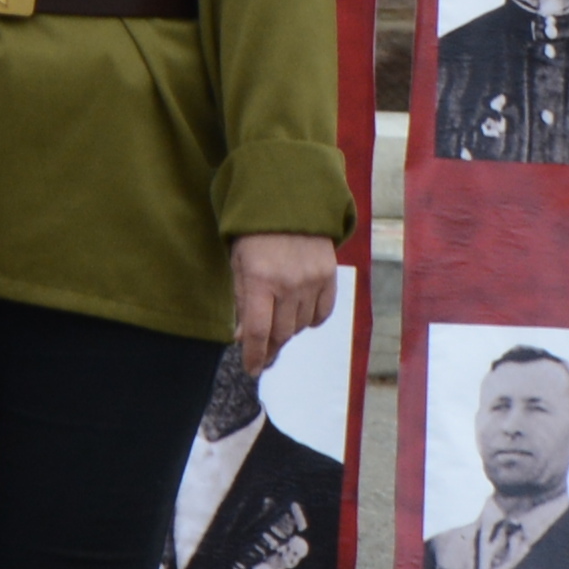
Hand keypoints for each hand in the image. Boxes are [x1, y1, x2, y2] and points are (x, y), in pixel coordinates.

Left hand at [228, 229, 339, 364]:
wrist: (289, 200)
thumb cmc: (255, 233)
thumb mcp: (239, 263)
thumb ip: (242, 301)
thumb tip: (243, 338)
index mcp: (259, 279)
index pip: (258, 332)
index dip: (254, 356)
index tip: (252, 369)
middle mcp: (288, 283)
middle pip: (281, 333)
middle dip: (270, 346)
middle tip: (263, 351)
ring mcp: (311, 280)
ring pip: (300, 326)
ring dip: (287, 330)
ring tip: (279, 321)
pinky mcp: (329, 275)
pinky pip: (321, 314)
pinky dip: (309, 319)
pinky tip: (299, 312)